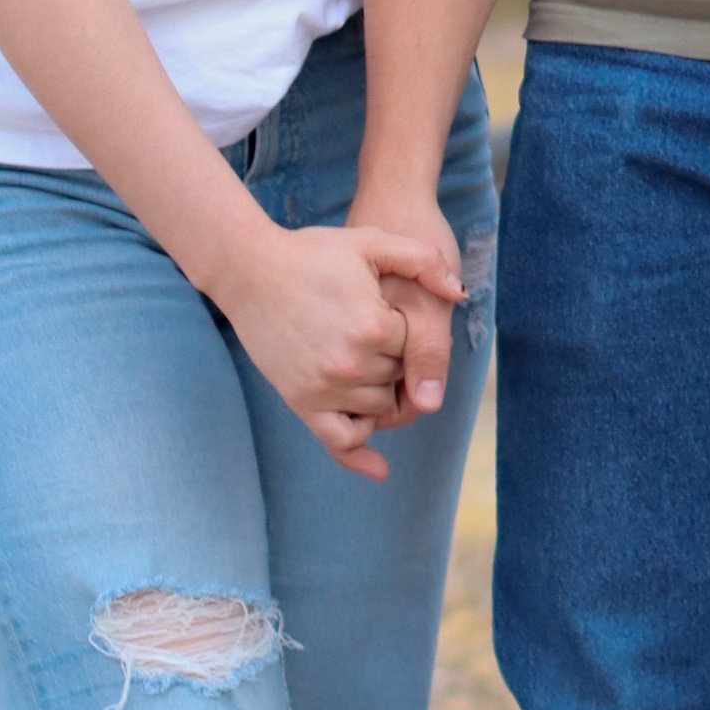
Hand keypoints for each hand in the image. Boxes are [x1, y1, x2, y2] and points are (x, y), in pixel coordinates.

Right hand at [212, 221, 460, 480]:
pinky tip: (379, 467)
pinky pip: (341, 440)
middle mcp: (352, 363)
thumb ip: (423, 261)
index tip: (382, 304)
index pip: (417, 345)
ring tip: (359, 355)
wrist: (250, 270)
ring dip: (379, 389)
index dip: (405, 324)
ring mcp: (325, 387)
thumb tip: (459, 294)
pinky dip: (361, 453)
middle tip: (367, 327)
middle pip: (400, 377)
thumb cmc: (312, 253)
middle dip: (394, 358)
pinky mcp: (301, 402)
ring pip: (379, 407)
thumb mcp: (371, 242)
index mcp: (374, 326)